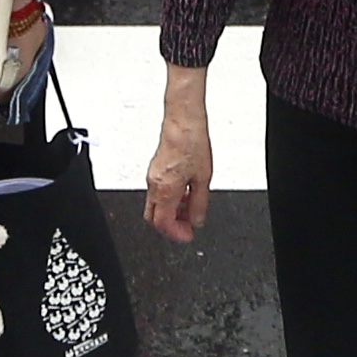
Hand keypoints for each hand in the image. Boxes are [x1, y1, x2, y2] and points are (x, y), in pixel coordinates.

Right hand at [143, 111, 214, 245]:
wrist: (183, 122)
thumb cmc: (192, 143)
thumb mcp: (204, 178)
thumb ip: (200, 203)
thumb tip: (197, 220)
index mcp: (165, 190)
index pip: (164, 223)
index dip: (176, 234)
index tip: (188, 235)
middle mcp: (154, 185)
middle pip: (154, 218)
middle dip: (171, 226)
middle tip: (187, 226)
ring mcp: (152, 177)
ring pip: (155, 206)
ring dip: (171, 212)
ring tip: (190, 209)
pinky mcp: (154, 170)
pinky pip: (157, 193)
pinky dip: (169, 199)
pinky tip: (184, 194)